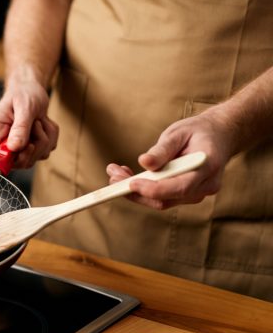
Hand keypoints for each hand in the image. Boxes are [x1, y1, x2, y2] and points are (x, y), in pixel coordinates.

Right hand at [0, 69, 58, 167]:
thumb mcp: (24, 106)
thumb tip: (14, 148)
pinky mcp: (29, 150)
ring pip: (36, 157)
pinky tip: (42, 124)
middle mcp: (1, 144)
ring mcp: (15, 149)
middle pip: (20, 162)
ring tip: (39, 120)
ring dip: (45, 138)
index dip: (15, 157)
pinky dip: (50, 137)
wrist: (31, 90)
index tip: (29, 144)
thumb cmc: (24, 94)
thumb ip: (20, 128)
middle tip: (36, 124)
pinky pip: (44, 152)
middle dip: (36, 144)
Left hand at [106, 109, 235, 209]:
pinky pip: (163, 197)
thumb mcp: (179, 132)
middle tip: (112, 176)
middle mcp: (205, 185)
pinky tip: (128, 176)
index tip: (130, 183)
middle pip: (167, 199)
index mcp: (207, 166)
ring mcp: (197, 193)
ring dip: (135, 191)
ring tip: (115, 174)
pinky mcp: (187, 195)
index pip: (179, 187)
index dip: (153, 188)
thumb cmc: (198, 131)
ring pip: (162, 201)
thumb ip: (162, 149)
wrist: (220, 136)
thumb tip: (144, 163)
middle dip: (136, 191)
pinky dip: (143, 189)